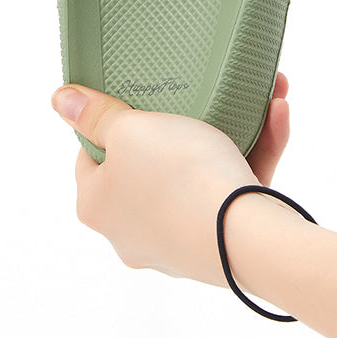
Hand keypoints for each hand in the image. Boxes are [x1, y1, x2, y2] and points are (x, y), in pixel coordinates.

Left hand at [51, 74, 291, 285]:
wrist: (247, 240)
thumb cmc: (178, 179)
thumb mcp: (131, 130)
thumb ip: (96, 114)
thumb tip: (59, 100)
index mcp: (98, 205)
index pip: (92, 157)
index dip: (110, 124)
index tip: (136, 100)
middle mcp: (131, 231)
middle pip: (150, 165)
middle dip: (182, 122)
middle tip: (198, 93)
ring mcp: (178, 241)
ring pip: (201, 174)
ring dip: (232, 129)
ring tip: (257, 94)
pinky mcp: (221, 244)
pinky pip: (233, 187)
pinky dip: (253, 152)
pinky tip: (277, 115)